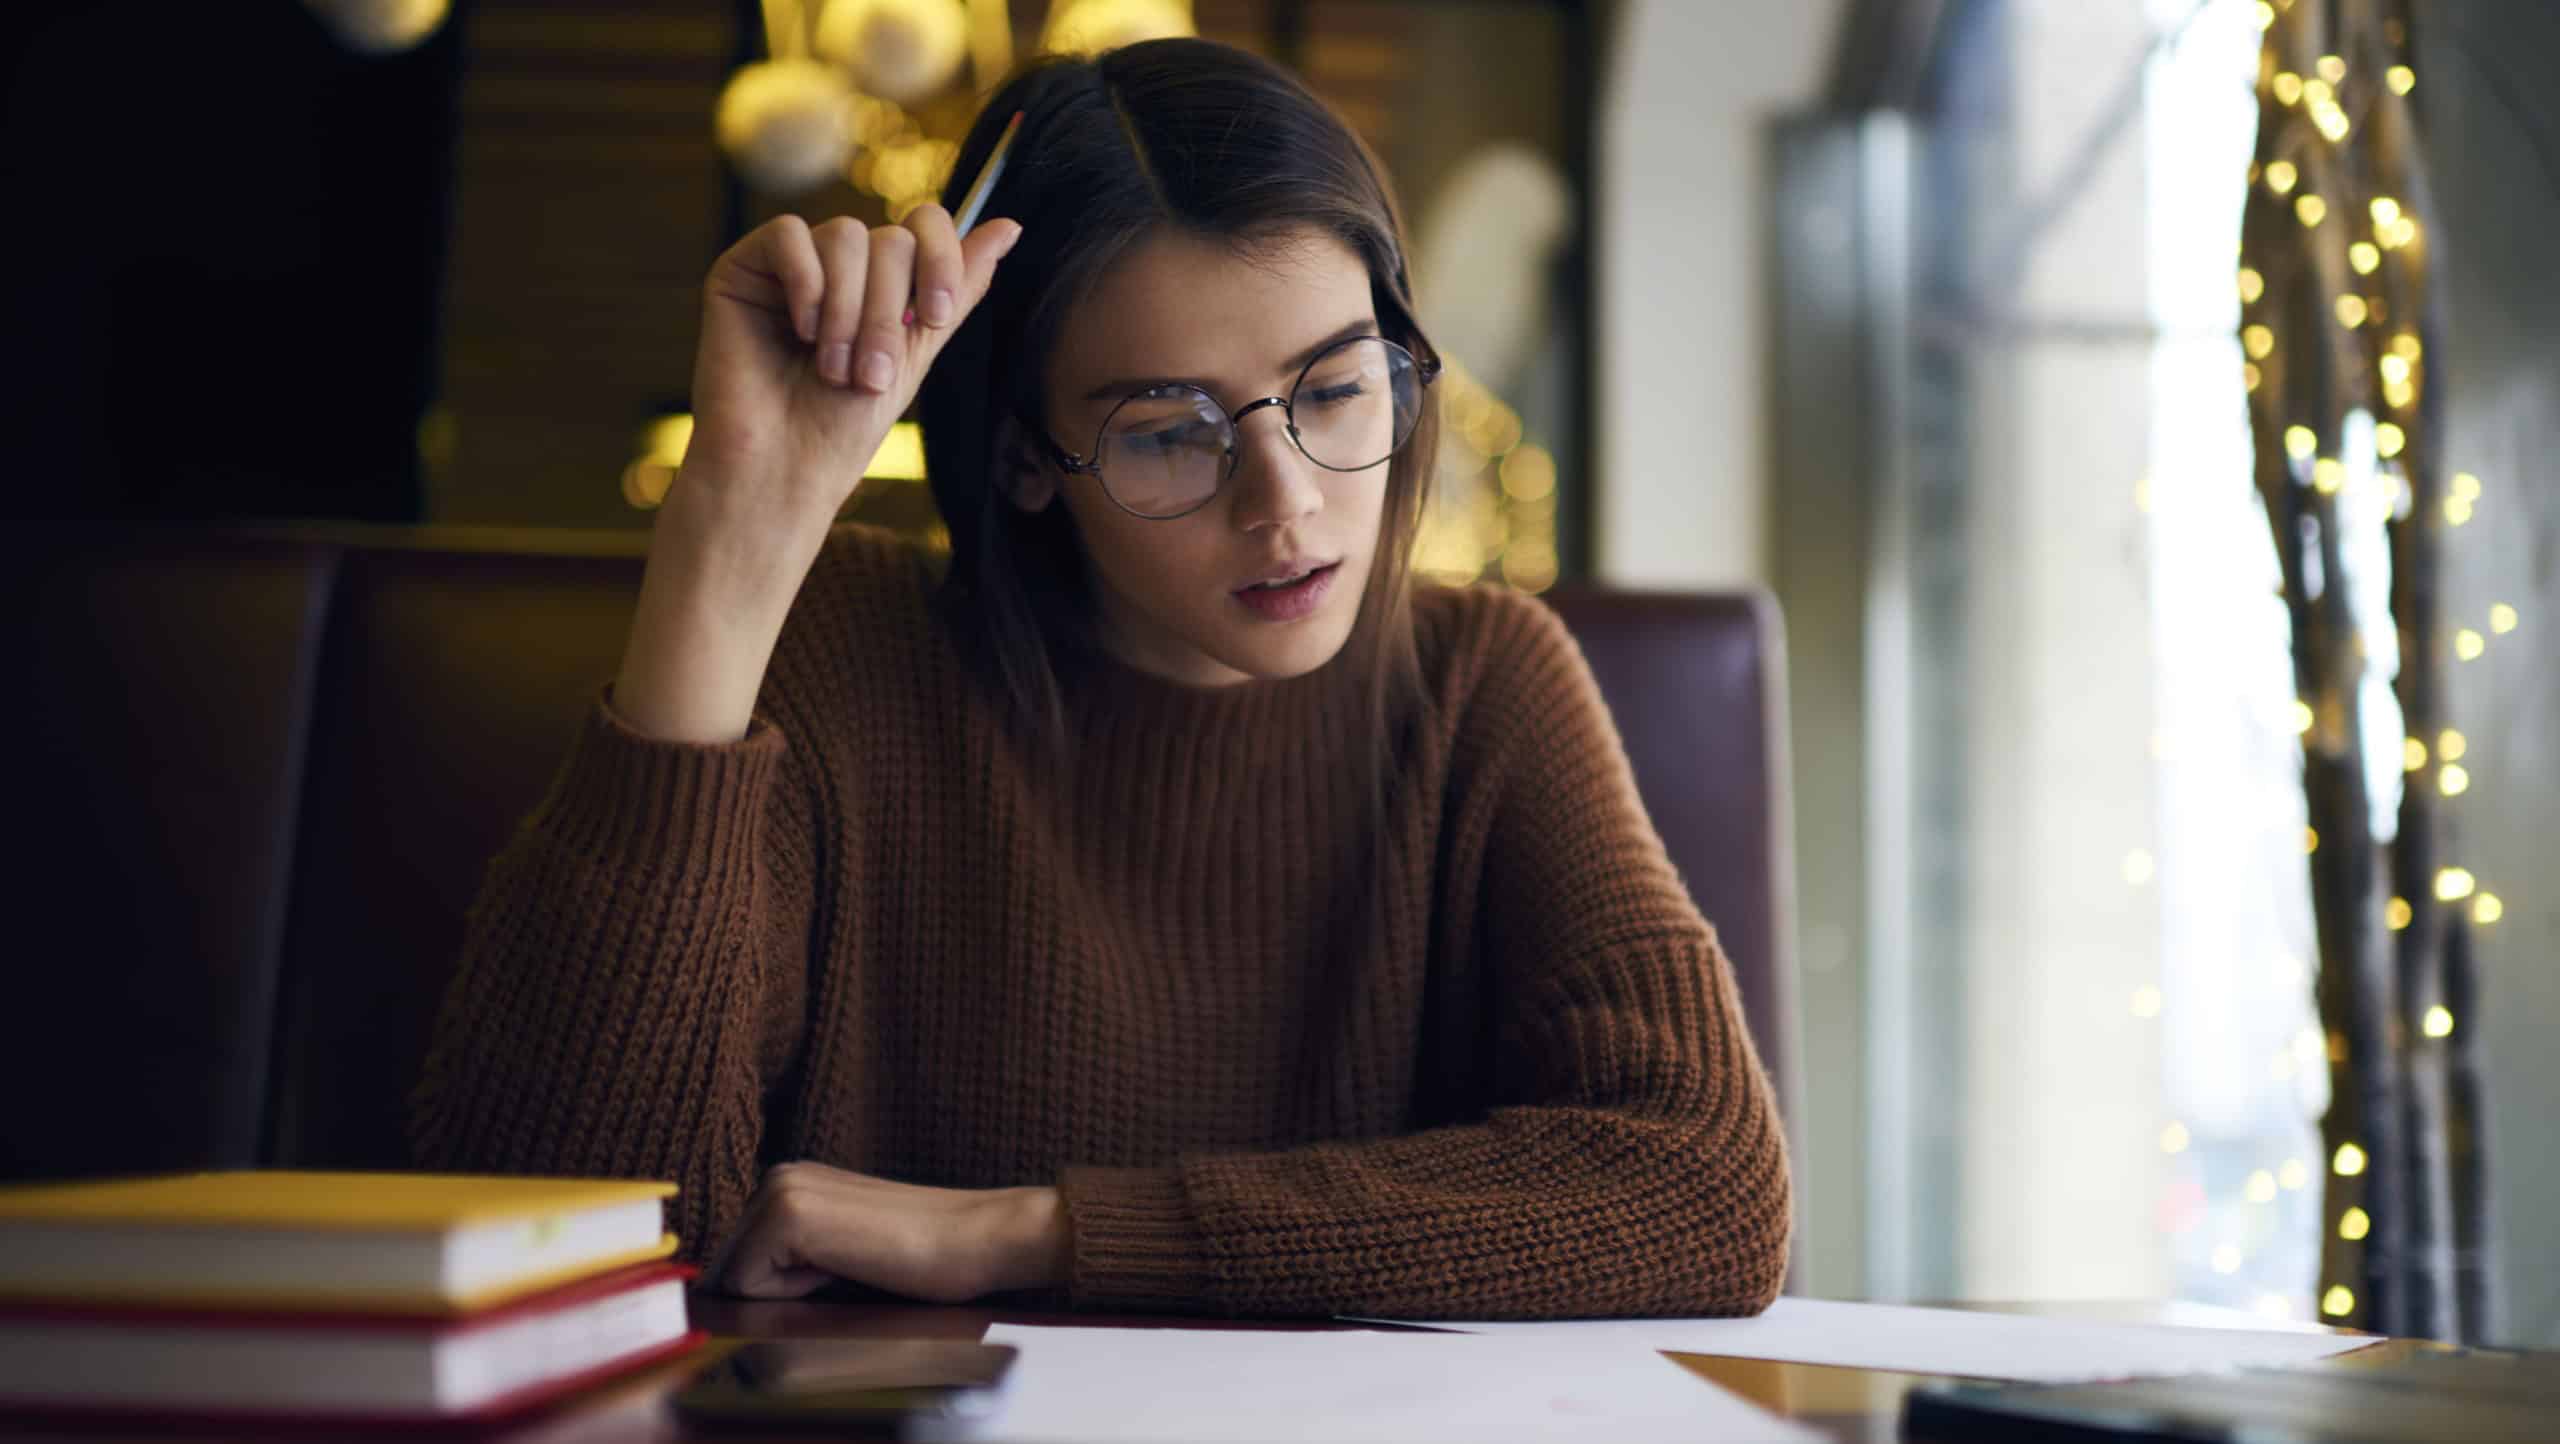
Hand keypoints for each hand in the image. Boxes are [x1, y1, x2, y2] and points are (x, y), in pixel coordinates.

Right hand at [677, 205, 1023, 526]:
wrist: (783, 467)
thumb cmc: (844, 426)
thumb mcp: (916, 354)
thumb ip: (957, 290)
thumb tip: (1011, 225)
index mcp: (883, 282)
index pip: (924, 224)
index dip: (940, 259)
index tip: (934, 317)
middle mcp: (839, 265)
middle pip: (889, 238)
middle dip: (889, 311)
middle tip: (870, 374)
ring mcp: (790, 264)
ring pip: (845, 235)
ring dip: (849, 310)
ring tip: (834, 368)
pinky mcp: (743, 268)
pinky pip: (789, 235)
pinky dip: (805, 282)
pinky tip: (800, 330)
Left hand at [702, 1162, 1071, 1302]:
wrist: (976, 1238)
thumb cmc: (921, 1256)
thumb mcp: (842, 1248)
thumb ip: (793, 1256)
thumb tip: (733, 1292)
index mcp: (790, 1181)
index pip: (737, 1259)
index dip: (777, 1289)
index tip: (839, 1274)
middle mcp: (778, 1175)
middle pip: (728, 1269)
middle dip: (774, 1290)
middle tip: (848, 1270)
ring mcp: (781, 1189)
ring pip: (735, 1278)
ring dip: (785, 1291)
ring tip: (850, 1266)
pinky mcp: (788, 1215)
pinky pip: (748, 1285)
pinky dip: (791, 1293)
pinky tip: (847, 1266)